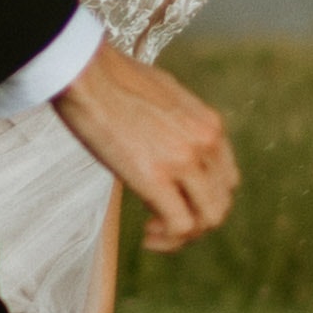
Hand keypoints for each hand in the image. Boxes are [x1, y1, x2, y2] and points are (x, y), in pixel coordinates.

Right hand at [51, 42, 234, 250]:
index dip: (203, 199)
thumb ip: (175, 123)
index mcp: (209, 124)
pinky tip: (147, 235)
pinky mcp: (156, 178)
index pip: (226, 178)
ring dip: (182, 236)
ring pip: (207, 219)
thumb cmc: (111, 79)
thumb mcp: (163, 96)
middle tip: (163, 225)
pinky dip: (168, 239)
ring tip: (153, 234)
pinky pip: (180, 225)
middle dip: (195, 223)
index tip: (176, 203)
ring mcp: (185, 161)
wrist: (85, 72)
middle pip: (220, 203)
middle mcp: (206, 143)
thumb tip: (163, 138)